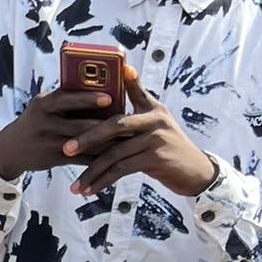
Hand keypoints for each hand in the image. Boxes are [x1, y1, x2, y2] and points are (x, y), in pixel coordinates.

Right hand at [0, 84, 121, 180]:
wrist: (11, 148)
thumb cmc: (37, 120)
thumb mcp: (44, 105)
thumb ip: (67, 99)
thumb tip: (104, 90)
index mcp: (44, 103)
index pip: (68, 99)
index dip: (89, 99)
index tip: (109, 98)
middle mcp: (45, 123)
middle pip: (80, 124)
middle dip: (106, 125)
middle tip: (129, 122)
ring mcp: (49, 142)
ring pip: (84, 143)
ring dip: (107, 142)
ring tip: (127, 139)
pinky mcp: (54, 159)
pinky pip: (81, 159)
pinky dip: (98, 157)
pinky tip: (114, 155)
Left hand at [63, 71, 216, 199]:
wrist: (195, 171)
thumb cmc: (168, 148)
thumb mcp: (156, 127)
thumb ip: (135, 118)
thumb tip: (106, 115)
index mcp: (153, 108)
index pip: (134, 89)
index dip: (122, 80)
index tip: (109, 72)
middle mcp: (155, 119)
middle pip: (114, 124)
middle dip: (87, 138)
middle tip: (66, 148)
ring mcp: (156, 138)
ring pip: (115, 153)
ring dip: (92, 171)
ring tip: (76, 184)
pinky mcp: (155, 158)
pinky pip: (122, 169)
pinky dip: (104, 181)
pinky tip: (90, 189)